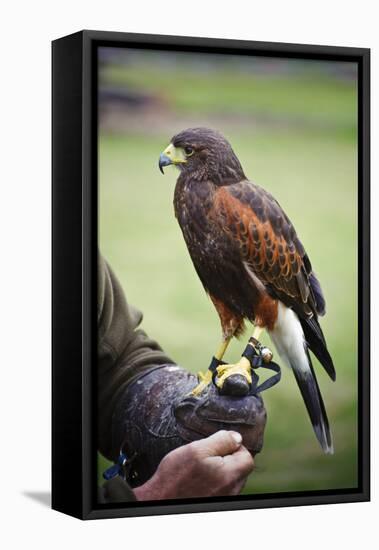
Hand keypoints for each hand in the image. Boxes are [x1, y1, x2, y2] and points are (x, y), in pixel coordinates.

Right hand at [133, 430, 253, 500]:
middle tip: (206, 455)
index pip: (247, 457)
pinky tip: (199, 478)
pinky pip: (222, 488)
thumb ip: (221, 441)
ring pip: (231, 478)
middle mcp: (231, 490)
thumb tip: (237, 437)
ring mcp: (224, 498)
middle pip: (240, 468)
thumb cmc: (175, 476)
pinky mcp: (215, 502)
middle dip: (227, 458)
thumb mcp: (197, 449)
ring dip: (220, 470)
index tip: (218, 445)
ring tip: (200, 468)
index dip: (234, 446)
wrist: (159, 500)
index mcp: (230, 475)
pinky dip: (213, 481)